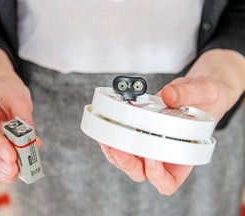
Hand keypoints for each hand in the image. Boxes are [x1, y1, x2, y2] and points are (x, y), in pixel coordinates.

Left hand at [100, 49, 244, 194]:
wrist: (195, 92)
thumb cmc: (206, 98)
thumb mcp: (205, 92)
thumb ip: (187, 94)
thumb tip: (168, 95)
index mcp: (183, 156)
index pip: (168, 182)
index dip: (158, 177)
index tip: (153, 159)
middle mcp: (163, 155)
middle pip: (142, 173)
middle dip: (128, 164)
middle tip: (120, 148)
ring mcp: (148, 145)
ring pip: (127, 161)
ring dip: (115, 154)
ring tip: (108, 139)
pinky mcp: (138, 133)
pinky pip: (121, 144)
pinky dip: (111, 139)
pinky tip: (107, 129)